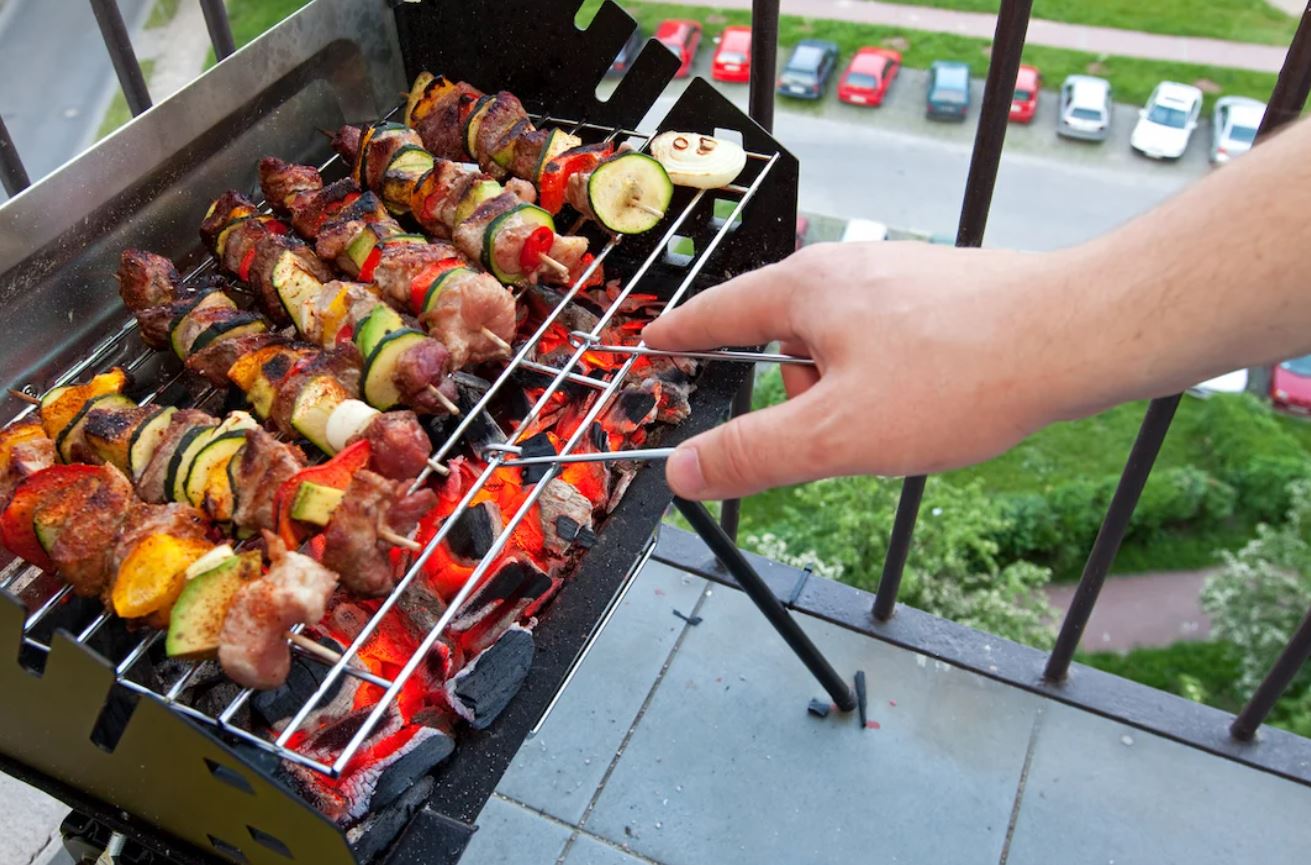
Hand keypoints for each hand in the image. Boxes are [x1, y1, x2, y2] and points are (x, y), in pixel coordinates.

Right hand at [642, 241, 1073, 500]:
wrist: (1074, 335)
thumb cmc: (955, 377)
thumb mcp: (836, 434)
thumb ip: (753, 455)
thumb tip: (683, 471)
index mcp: (805, 289)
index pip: (717, 312)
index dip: (681, 335)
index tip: (654, 342)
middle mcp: (846, 270)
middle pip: (783, 338)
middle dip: (798, 398)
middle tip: (838, 438)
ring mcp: (896, 277)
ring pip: (840, 348)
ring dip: (850, 395)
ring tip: (904, 422)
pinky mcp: (938, 293)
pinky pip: (884, 343)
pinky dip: (888, 382)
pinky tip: (932, 403)